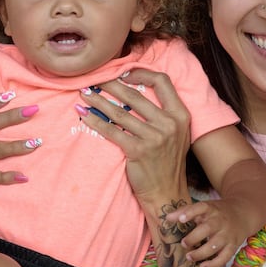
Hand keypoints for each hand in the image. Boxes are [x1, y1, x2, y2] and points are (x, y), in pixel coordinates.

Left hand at [76, 70, 192, 208]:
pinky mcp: (138, 151)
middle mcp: (169, 124)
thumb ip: (163, 114)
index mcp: (180, 115)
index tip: (123, 73)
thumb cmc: (167, 163)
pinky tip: (84, 115)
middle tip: (94, 79)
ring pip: (119, 112)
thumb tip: (135, 92)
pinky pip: (111, 131)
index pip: (163, 82)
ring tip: (85, 94)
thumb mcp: (176, 135)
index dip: (141, 73)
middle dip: (110, 85)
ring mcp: (154, 137)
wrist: (166, 193)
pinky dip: (95, 121)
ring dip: (98, 101)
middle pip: (135, 95)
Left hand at [174, 197, 246, 266]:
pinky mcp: (233, 246)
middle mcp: (220, 221)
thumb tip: (167, 218)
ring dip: (201, 253)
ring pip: (215, 245)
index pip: (201, 207)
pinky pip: (224, 257)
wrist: (244, 214)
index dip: (190, 213)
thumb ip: (185, 211)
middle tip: (184, 244)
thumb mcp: (204, 207)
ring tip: (189, 257)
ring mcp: (227, 234)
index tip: (181, 220)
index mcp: (211, 209)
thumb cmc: (217, 212)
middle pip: (207, 229)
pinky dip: (214, 264)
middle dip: (194, 238)